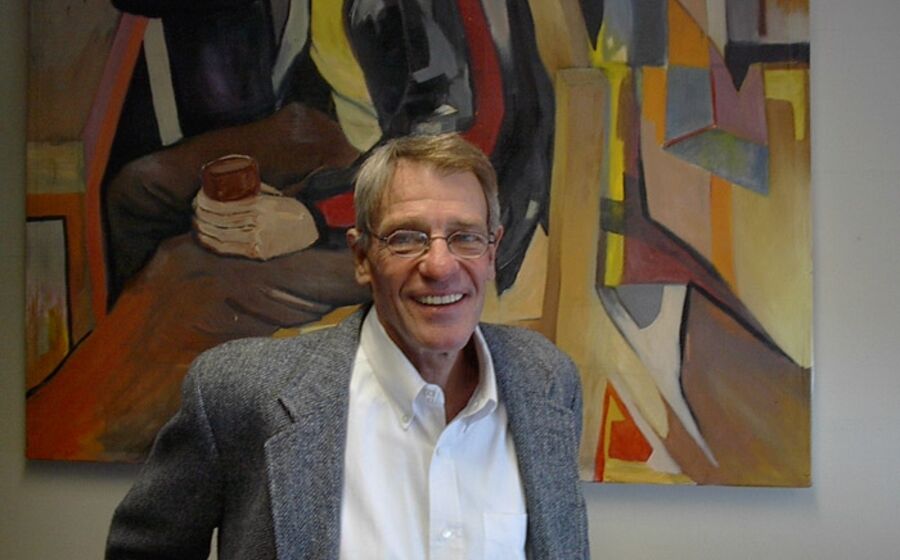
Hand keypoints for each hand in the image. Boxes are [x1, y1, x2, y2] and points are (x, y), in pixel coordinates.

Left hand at [193, 184, 318, 259]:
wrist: (314, 232)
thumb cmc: (293, 211)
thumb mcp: (275, 196)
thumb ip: (254, 192)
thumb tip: (231, 186)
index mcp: (262, 206)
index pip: (224, 206)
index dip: (206, 202)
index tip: (199, 196)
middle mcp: (258, 224)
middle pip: (219, 220)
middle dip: (201, 213)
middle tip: (195, 206)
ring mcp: (257, 241)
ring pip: (220, 235)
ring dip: (202, 227)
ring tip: (195, 220)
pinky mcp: (257, 253)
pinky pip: (227, 250)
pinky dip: (211, 243)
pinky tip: (203, 237)